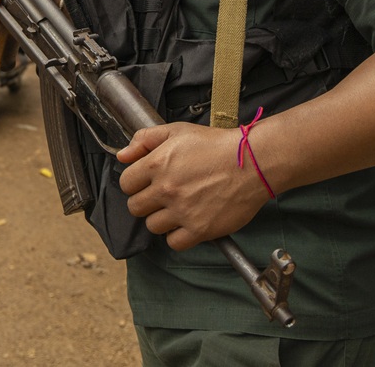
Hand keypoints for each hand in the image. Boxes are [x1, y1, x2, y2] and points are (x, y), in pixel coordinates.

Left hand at [117, 122, 270, 251]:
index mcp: (156, 164)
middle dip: (146, 202)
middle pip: (135, 207)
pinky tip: (187, 223)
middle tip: (163, 197)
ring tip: (178, 209)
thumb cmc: (217, 145)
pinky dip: (178, 237)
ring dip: (162, 220)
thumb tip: (122, 155)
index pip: (126, 184)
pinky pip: (174, 243)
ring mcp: (182, 211)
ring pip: (152, 226)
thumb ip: (145, 139)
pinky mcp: (199, 229)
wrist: (252, 162)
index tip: (147, 183)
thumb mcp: (178, 131)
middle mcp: (166, 189)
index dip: (135, 183)